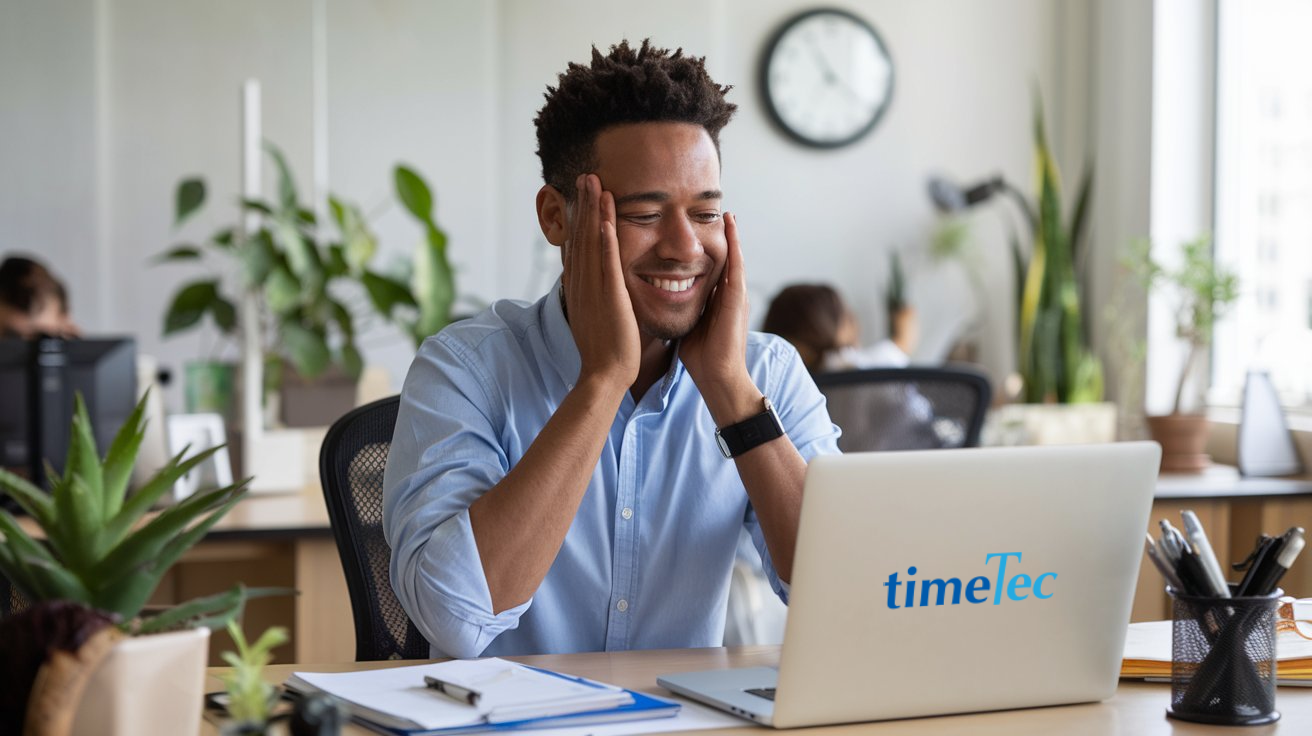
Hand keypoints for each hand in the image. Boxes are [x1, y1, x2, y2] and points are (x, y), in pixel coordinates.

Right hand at [563, 174, 640, 389]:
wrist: (605, 374)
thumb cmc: (605, 350)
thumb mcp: (595, 314)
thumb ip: (595, 295)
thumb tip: (595, 284)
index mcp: (580, 286)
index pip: (578, 244)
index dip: (579, 217)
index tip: (582, 194)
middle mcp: (582, 283)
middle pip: (581, 235)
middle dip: (583, 205)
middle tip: (586, 176)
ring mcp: (594, 289)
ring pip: (591, 243)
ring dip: (593, 212)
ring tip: (594, 184)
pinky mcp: (609, 298)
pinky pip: (607, 264)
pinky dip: (605, 241)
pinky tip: (606, 220)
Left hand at [681, 212, 758, 422]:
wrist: (718, 378)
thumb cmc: (701, 358)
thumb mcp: (687, 324)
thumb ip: (681, 310)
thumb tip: (661, 300)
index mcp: (716, 300)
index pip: (710, 268)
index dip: (703, 249)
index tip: (695, 230)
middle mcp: (729, 294)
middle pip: (724, 258)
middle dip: (721, 237)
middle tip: (717, 211)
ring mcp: (736, 295)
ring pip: (734, 257)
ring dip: (732, 234)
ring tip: (728, 212)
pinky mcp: (738, 299)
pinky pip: (737, 264)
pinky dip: (736, 244)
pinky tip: (731, 226)